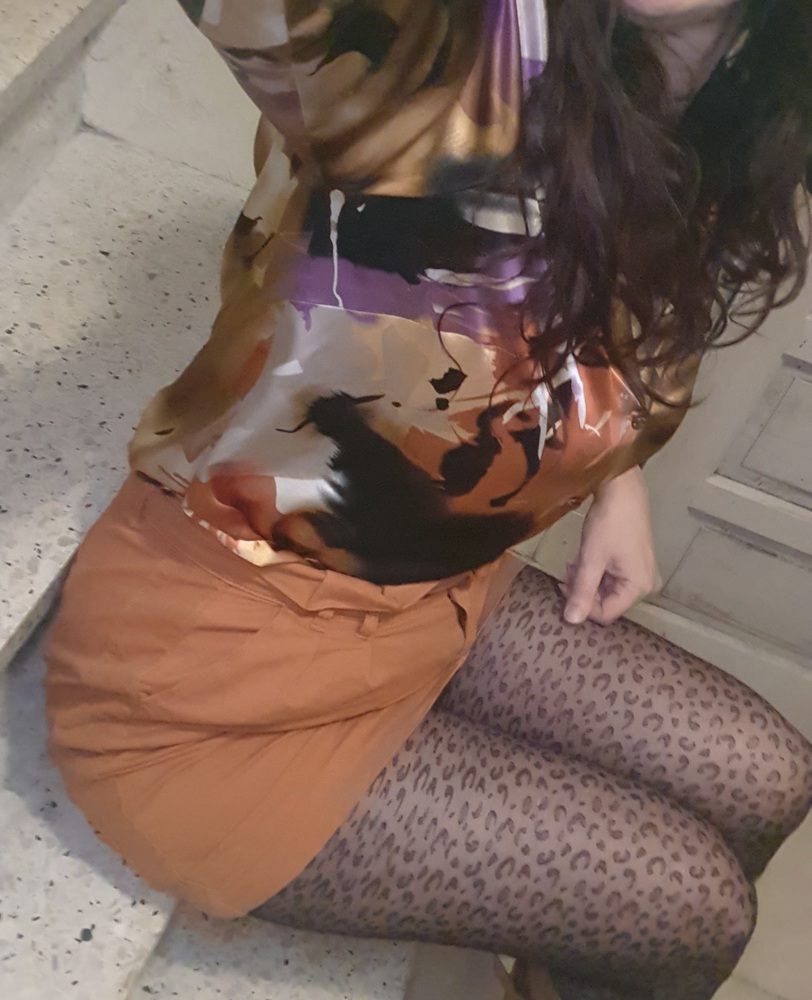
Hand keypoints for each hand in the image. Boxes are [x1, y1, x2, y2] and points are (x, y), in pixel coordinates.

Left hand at [561, 466, 660, 625]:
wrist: (622, 488)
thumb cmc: (609, 522)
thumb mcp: (591, 558)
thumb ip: (581, 591)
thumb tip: (570, 622)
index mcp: (639, 587)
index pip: (605, 614)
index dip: (581, 605)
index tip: (563, 585)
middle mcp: (645, 584)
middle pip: (607, 602)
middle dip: (583, 590)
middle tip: (567, 571)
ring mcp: (641, 572)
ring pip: (606, 589)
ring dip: (586, 580)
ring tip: (574, 562)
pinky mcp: (635, 562)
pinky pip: (611, 577)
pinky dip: (594, 571)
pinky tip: (584, 558)